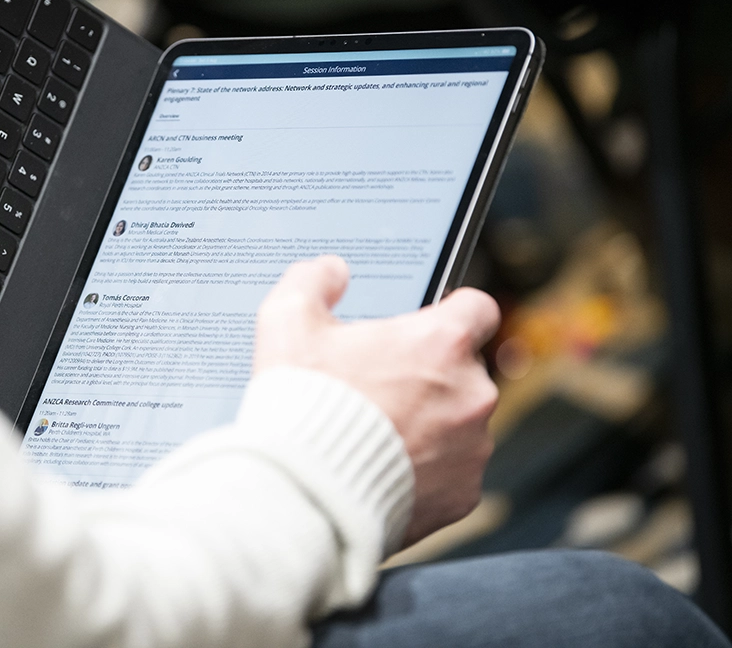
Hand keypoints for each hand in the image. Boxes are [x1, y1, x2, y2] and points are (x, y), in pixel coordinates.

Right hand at [253, 256, 500, 546]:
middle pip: (463, 370)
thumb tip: (330, 271)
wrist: (306, 494)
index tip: (425, 326)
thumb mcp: (287, 323)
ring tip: (376, 435)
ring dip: (430, 424)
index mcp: (441, 342)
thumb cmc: (301, 407)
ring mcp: (472, 447)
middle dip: (428, 376)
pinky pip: (453, 473)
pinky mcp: (464, 494)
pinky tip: (385, 468)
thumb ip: (312, 282)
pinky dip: (426, 471)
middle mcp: (471, 392)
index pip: (477, 307)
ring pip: (460, 423)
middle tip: (379, 388)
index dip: (451, 312)